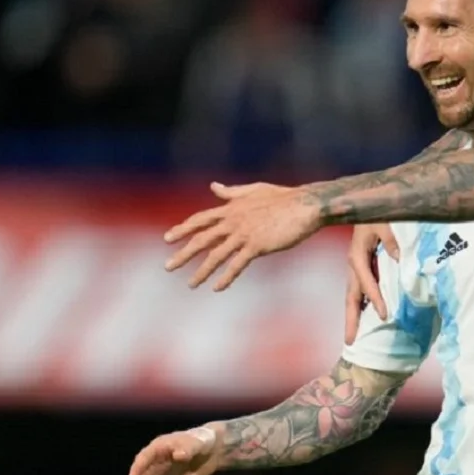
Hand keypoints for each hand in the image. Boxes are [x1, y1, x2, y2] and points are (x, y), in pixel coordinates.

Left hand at [164, 182, 321, 290]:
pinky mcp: (257, 245)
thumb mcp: (254, 190)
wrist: (306, 205)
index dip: (183, 229)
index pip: (200, 219)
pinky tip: (217, 287)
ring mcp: (244, 233)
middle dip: (183, 254)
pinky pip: (237, 264)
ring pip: (216, 255)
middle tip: (168, 267)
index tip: (167, 238)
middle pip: (202, 239)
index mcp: (231, 207)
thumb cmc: (284, 197)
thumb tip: (213, 186)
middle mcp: (233, 220)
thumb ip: (232, 192)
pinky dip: (226, 277)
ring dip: (201, 271)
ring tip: (190, 284)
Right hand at [345, 223, 399, 344]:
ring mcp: (355, 267)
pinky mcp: (360, 266)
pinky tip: (364, 315)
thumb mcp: (384, 222)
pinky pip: (358, 289)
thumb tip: (397, 257)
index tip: (384, 316)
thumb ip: (391, 239)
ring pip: (352, 295)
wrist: (363, 203)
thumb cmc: (376, 212)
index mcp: (357, 256)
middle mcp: (353, 264)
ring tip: (352, 336)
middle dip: (351, 320)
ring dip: (353, 315)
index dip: (376, 300)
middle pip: (351, 297)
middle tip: (350, 342)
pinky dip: (360, 304)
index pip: (367, 283)